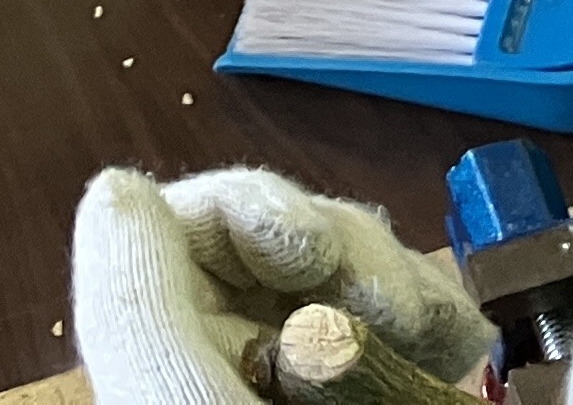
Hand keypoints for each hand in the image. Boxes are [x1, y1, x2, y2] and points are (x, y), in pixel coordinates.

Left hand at [74, 168, 491, 404]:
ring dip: (398, 284)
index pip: (197, 227)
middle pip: (281, 244)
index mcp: (169, 352)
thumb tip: (115, 188)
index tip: (311, 246)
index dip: (257, 213)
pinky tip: (457, 344)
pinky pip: (396, 326)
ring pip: (345, 276)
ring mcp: (305, 370)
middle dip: (348, 252)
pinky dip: (431, 321)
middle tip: (397, 309)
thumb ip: (137, 307)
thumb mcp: (178, 399)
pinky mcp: (369, 382)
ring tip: (440, 332)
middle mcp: (232, 353)